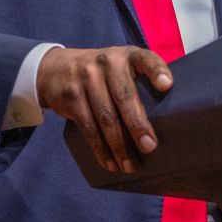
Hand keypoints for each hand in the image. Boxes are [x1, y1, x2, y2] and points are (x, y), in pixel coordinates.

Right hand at [36, 45, 172, 173]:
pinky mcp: (71, 97)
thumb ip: (138, 81)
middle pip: (125, 96)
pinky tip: (109, 162)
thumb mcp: (120, 66)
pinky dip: (100, 148)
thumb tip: (167, 120)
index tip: (167, 85)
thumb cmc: (102, 73)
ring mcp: (87, 79)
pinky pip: (89, 127)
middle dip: (138, 125)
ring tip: (130, 165)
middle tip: (149, 147)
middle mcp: (107, 63)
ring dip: (119, 146)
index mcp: (127, 55)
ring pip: (106, 117)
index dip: (157, 71)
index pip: (146, 59)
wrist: (54, 68)